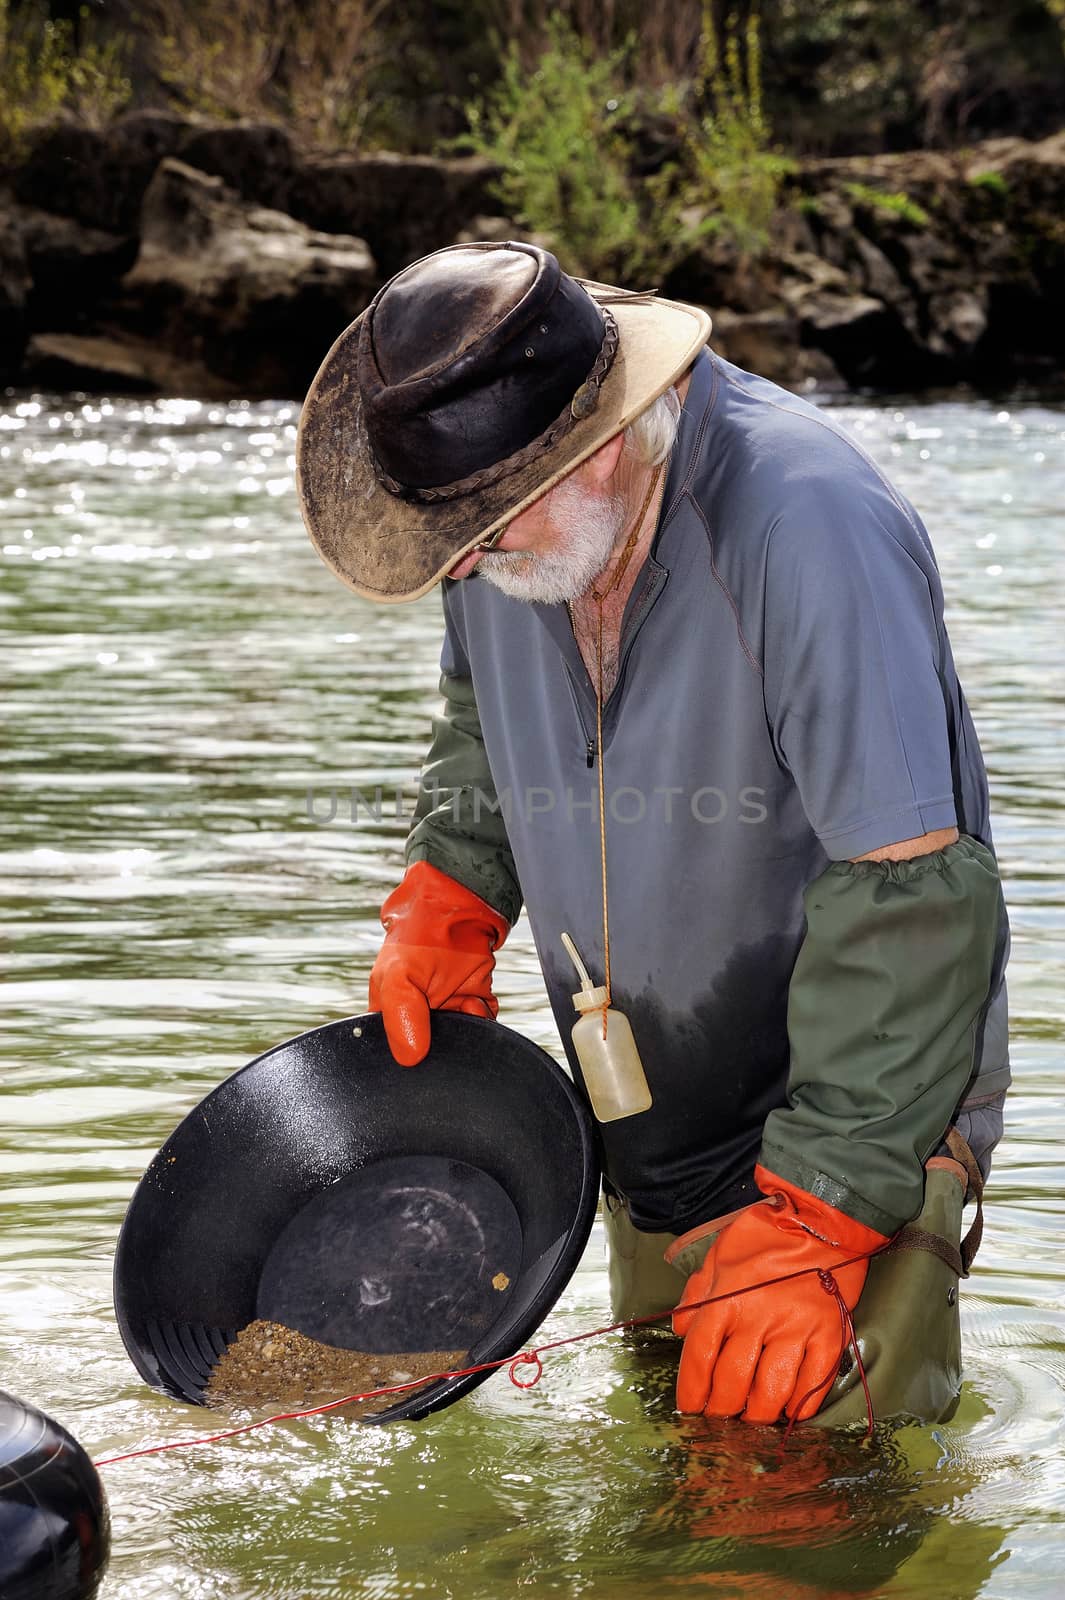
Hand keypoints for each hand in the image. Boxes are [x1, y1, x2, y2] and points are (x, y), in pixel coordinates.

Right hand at [368, 861, 509, 1066]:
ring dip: (467, 1029)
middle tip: (446, 1017)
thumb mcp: (397, 977)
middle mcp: (418, 1020)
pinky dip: (483, 1017)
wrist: (458, 911)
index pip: (394, 1054)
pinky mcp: (473, 1008)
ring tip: (462, 1002)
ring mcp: (447, 1015)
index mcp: (388, 1017)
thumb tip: (410, 1057)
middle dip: (443, 1045)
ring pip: (461, 1044)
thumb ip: (400, 1016)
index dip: (407, 1053)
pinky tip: (474, 999)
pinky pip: (482, 1029)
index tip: (420, 1044)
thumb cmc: (417, 938)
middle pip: (431, 1055)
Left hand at [673, 1166, 887, 1423]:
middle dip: (721, 1410)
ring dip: (758, 1415)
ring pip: (772, 1392)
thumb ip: (698, 1293)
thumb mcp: (721, 1255)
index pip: (701, 1357)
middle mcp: (759, 1318)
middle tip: (719, 1420)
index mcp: (728, 1298)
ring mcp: (797, 1329)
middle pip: (733, 1382)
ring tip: (750, 1421)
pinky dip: (800, 1406)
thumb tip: (682, 1329)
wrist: (823, 1220)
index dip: (692, 1390)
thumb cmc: (767, 1236)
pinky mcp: (829, 1335)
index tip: (690, 1408)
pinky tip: (789, 1412)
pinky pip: (813, 1384)